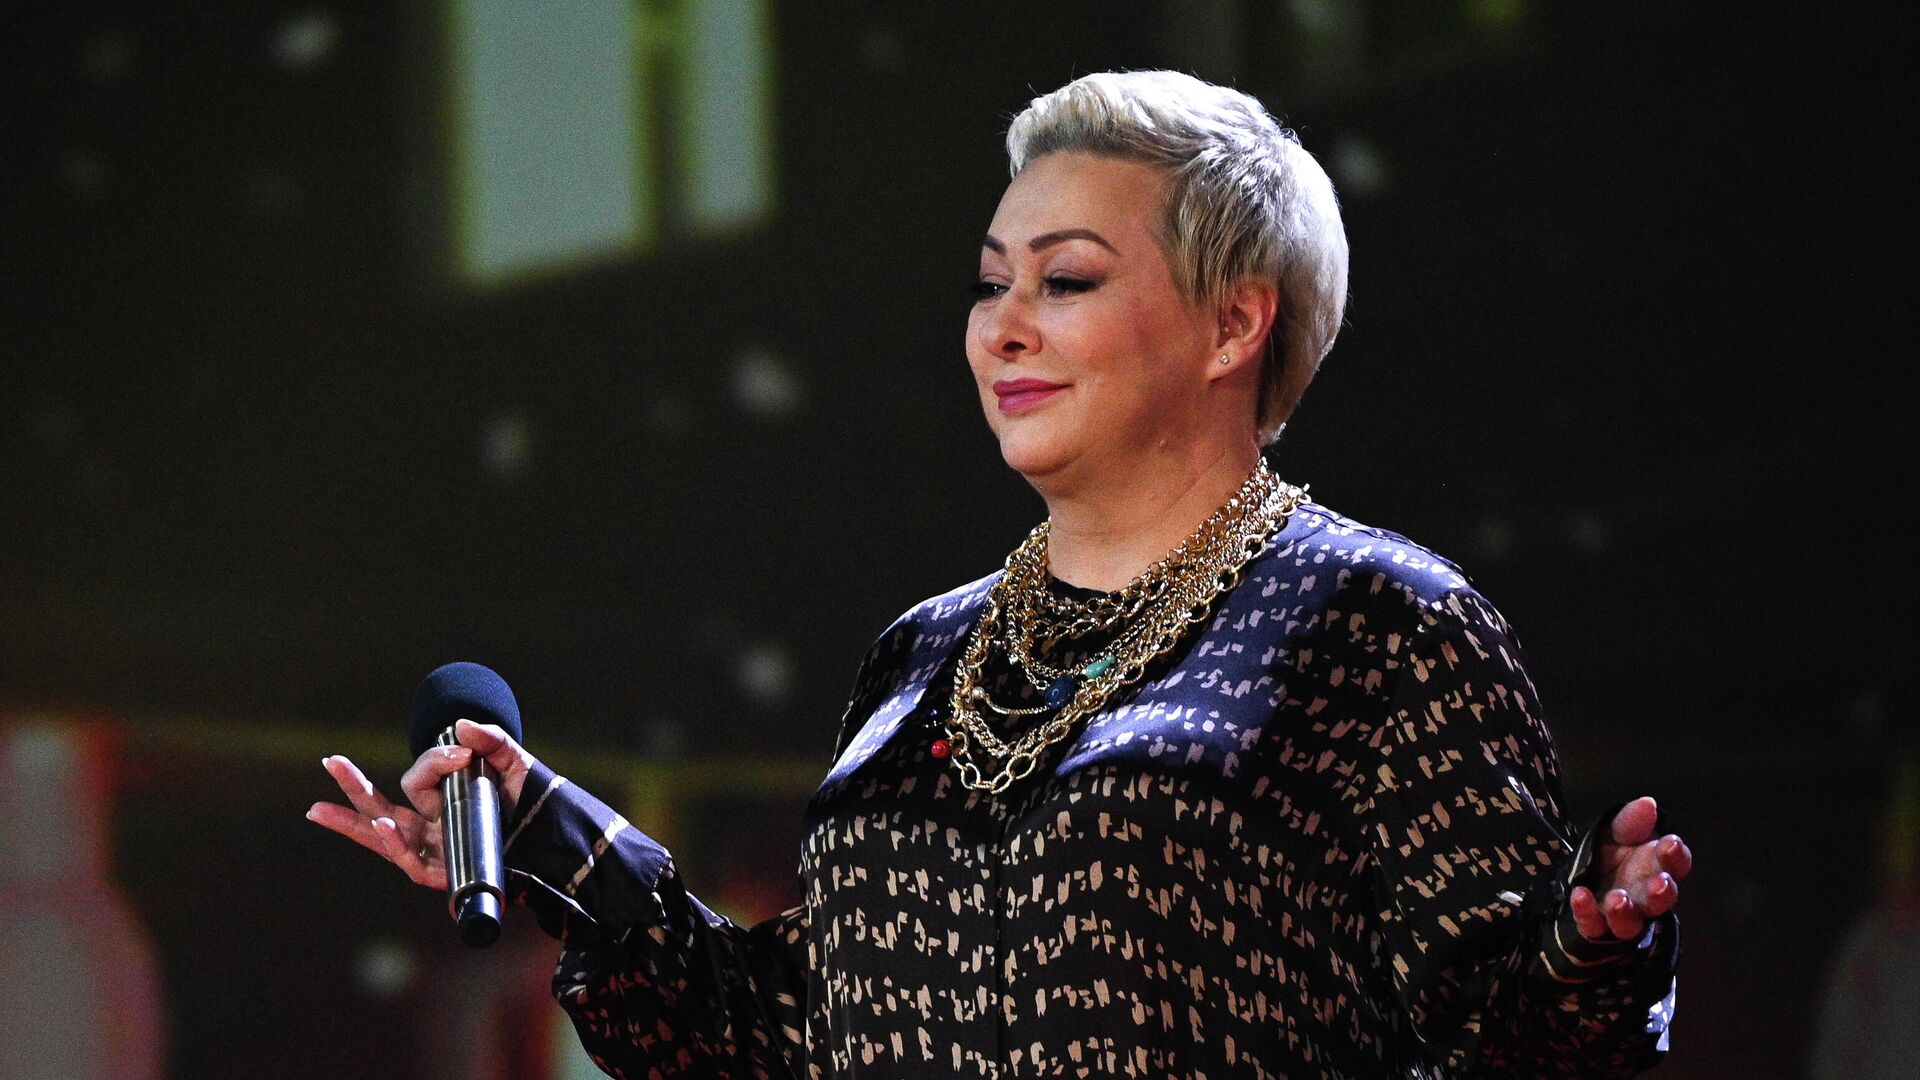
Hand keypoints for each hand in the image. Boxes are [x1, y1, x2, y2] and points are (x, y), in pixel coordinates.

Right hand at [305, 719, 535, 889]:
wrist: (562, 843)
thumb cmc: (536, 805)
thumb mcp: (517, 765)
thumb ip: (492, 741)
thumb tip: (460, 726)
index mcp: (445, 801)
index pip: (421, 778)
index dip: (435, 760)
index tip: (462, 751)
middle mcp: (434, 827)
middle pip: (382, 808)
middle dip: (352, 788)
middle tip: (328, 761)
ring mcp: (437, 850)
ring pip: (384, 839)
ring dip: (353, 824)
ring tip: (320, 809)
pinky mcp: (446, 874)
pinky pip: (412, 862)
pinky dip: (394, 844)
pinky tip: (380, 825)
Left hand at [1568, 795, 1693, 942]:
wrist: (1582, 877)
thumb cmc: (1611, 853)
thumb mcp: (1617, 831)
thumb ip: (1631, 820)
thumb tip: (1648, 804)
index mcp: (1657, 868)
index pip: (1675, 864)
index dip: (1676, 855)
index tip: (1670, 844)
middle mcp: (1644, 895)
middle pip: (1660, 900)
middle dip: (1662, 893)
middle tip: (1660, 883)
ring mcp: (1621, 915)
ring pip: (1630, 923)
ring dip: (1625, 912)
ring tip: (1617, 899)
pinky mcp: (1596, 925)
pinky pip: (1592, 925)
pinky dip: (1587, 912)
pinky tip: (1580, 895)